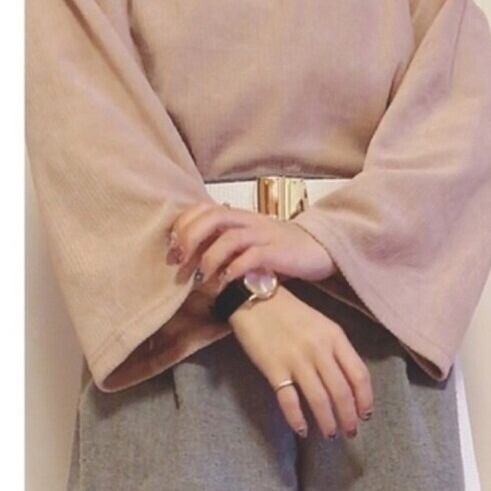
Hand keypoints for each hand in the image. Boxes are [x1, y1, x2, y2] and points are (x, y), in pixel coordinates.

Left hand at [167, 201, 335, 287]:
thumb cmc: (280, 250)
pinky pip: (251, 257)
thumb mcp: (250, 241)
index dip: (184, 224)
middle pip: (212, 217)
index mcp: (239, 215)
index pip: (204, 208)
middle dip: (190, 238)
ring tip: (201, 278)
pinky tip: (226, 282)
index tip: (173, 246)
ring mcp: (263, 235)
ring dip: (210, 258)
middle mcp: (249, 220)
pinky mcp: (277, 252)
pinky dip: (234, 269)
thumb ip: (226, 243)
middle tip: (181, 261)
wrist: (318, 250)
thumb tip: (193, 258)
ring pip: (228, 238)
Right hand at [226, 285, 373, 438]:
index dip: (364, 399)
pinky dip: (297, 419)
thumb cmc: (290, 313)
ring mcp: (296, 360)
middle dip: (348, 417)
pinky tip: (302, 430)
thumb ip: (336, 351)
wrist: (254, 297)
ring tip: (330, 435)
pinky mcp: (274, 369)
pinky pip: (289, 400)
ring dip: (327, 422)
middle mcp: (319, 349)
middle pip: (341, 392)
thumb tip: (348, 385)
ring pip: (319, 399)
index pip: (359, 374)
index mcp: (335, 337)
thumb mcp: (321, 325)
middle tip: (350, 432)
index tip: (365, 415)